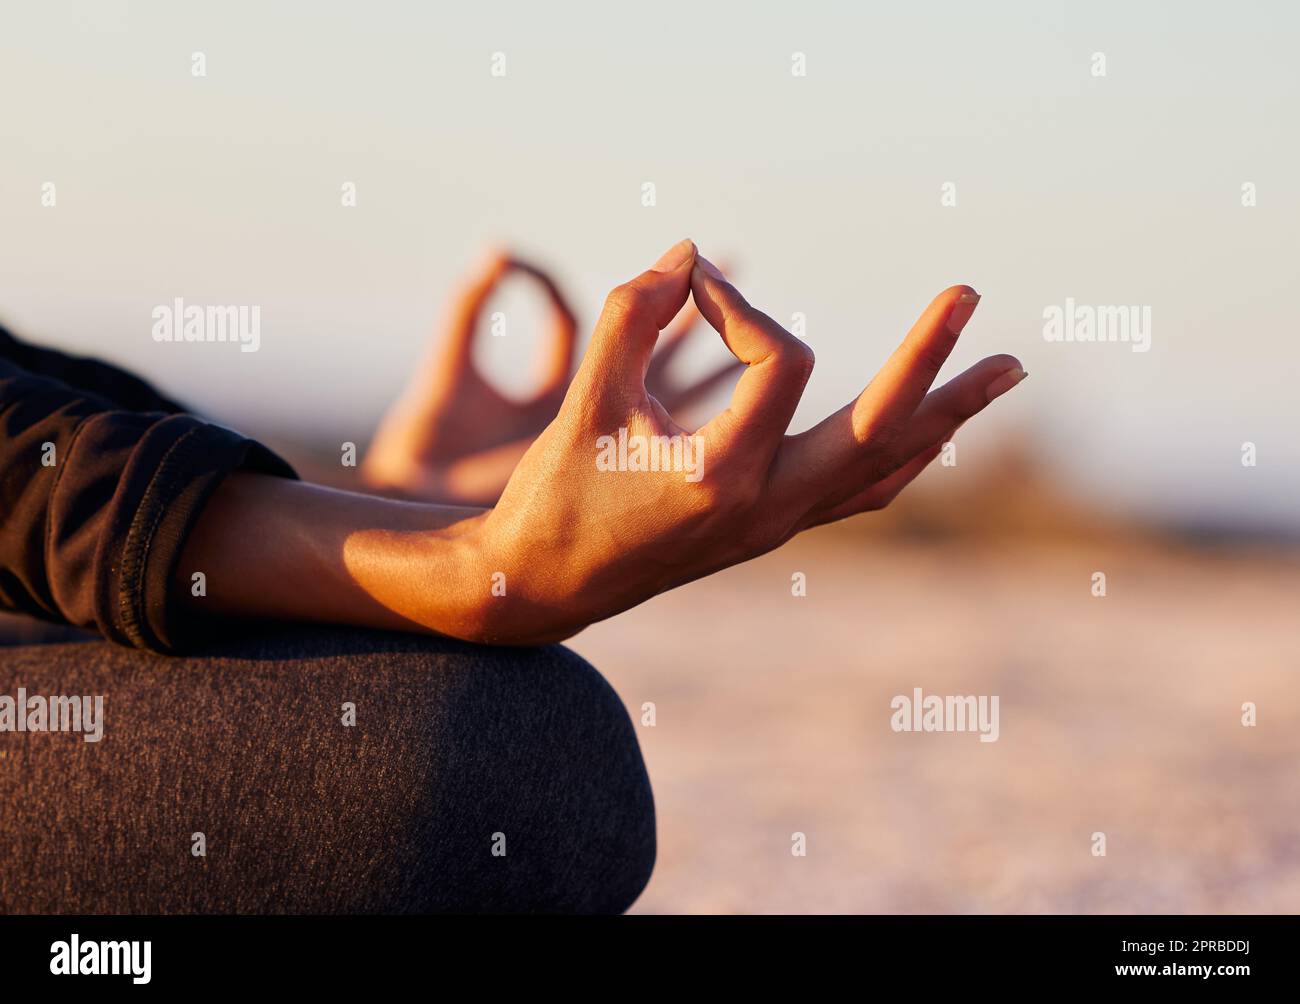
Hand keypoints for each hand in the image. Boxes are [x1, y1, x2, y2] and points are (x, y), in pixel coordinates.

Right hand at [180, 241, 1024, 646]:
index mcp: (721, 476)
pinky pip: (858, 495)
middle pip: (878, 426)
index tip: (688, 285)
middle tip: (968, 294)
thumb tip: (688, 252)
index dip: (740, 303)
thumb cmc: (554, 494)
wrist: (541, 587)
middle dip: (926, 359)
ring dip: (943, 416)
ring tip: (1008, 372)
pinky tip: (933, 439)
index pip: (776, 358)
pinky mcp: (769, 529)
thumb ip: (632, 316)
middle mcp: (765, 508)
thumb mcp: (583, 400)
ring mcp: (775, 526)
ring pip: (884, 467)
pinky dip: (900, 459)